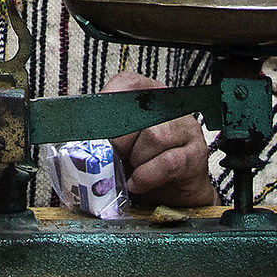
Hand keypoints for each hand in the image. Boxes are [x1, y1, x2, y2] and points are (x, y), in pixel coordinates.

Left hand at [105, 71, 216, 208]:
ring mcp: (186, 127)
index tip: (98, 131)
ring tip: (131, 169)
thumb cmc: (143, 163)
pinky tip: (137, 183)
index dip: (108, 107)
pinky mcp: (196, 153)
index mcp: (148, 93)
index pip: (126, 83)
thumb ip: (105, 132)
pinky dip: (146, 177)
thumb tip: (80, 139)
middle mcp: (170, 105)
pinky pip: (168, 162)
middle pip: (138, 113)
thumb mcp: (121, 142)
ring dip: (136, 160)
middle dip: (119, 142)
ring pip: (154, 136)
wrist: (174, 192)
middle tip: (113, 157)